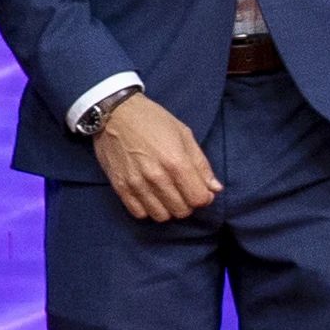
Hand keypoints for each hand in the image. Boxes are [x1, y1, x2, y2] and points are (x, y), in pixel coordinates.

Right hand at [89, 91, 224, 222]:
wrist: (114, 113)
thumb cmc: (152, 120)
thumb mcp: (183, 134)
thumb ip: (201, 164)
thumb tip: (214, 188)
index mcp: (176, 162)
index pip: (199, 199)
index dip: (204, 196)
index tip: (199, 189)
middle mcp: (156, 177)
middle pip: (182, 210)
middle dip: (187, 203)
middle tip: (182, 191)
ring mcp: (136, 184)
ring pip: (161, 215)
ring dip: (168, 208)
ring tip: (166, 195)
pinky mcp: (120, 187)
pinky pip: (139, 213)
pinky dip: (148, 209)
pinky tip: (149, 196)